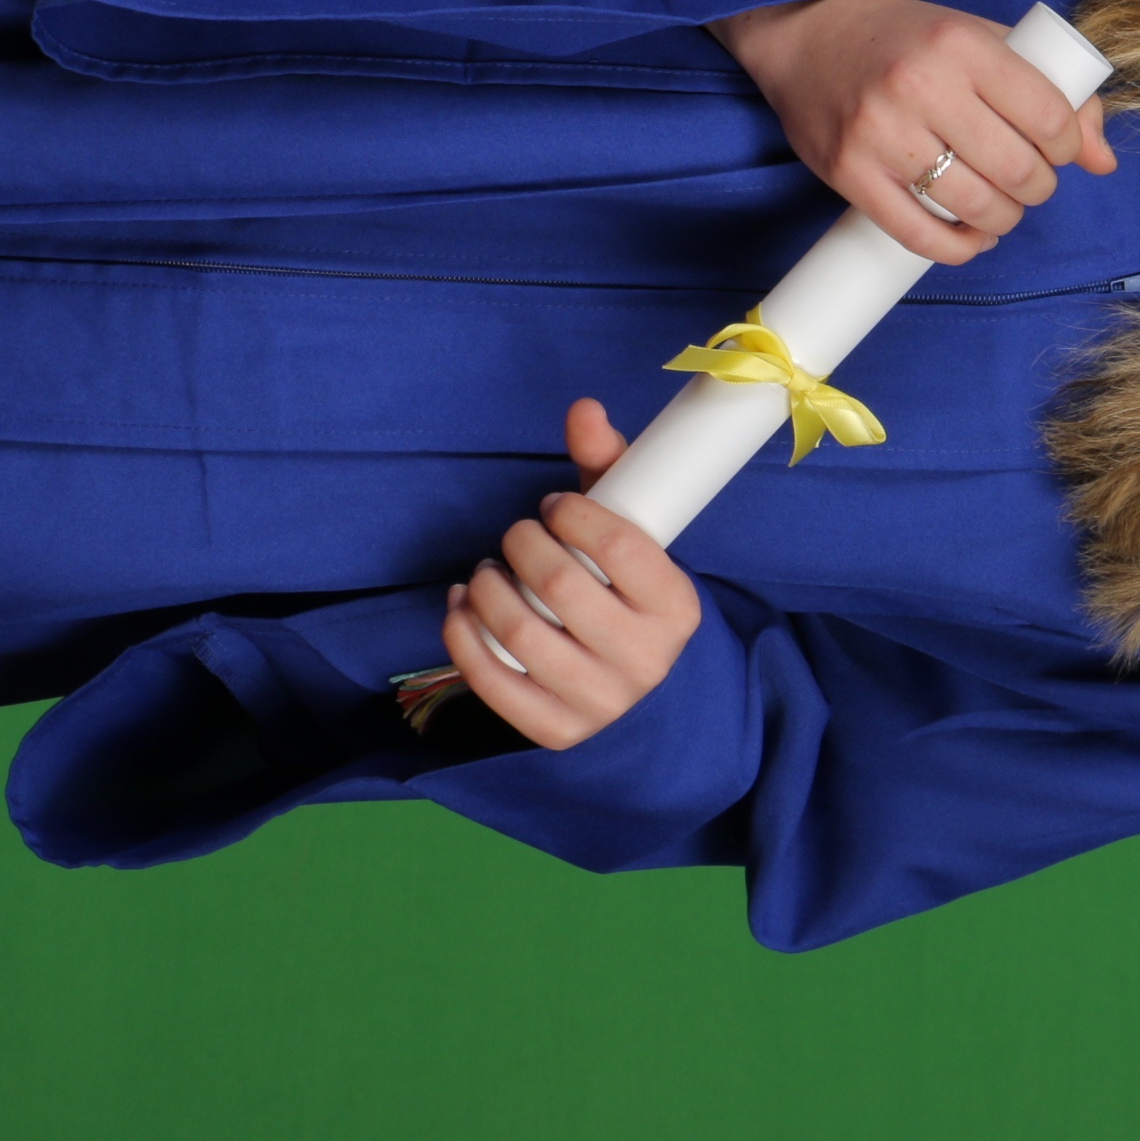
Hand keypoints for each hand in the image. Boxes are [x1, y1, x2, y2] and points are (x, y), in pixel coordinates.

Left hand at [439, 398, 701, 749]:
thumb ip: (610, 469)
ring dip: (488, 585)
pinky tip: (463, 605)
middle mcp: (646, 659)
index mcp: (677, 607)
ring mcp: (601, 701)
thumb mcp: (635, 535)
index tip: (553, 506)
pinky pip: (493, 682)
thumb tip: (582, 409)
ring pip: (520, 632)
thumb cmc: (630, 597)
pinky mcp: (556, 731)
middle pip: (560, 584)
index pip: (616, 545)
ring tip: (489, 569)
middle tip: (517, 535)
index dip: (570, 513)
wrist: (643, 692)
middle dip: (522, 543)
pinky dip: (462, 635)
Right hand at [709, 0, 1114, 264]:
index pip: (1049, 117)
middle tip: (1029, 181)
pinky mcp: (849, 172)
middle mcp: (921, 85)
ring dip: (1004, 219)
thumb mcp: (981, 40)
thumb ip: (1049, 90)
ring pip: (975, 207)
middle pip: (1018, 170)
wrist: (808, 34)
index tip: (1057, 149)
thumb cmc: (907, 38)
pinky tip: (971, 237)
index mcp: (961, 44)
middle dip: (1039, 187)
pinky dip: (958, 248)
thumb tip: (1103, 160)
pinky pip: (919, 235)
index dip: (1067, 147)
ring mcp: (881, 133)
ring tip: (1002, 208)